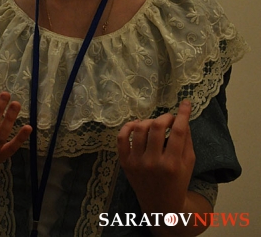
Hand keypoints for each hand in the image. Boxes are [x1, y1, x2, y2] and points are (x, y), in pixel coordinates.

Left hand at [117, 100, 195, 216]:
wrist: (160, 206)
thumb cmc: (178, 182)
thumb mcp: (189, 163)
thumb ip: (187, 140)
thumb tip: (182, 117)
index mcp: (173, 164)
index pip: (178, 132)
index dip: (182, 114)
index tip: (185, 103)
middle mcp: (153, 163)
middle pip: (157, 127)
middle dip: (165, 117)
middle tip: (170, 119)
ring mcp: (137, 163)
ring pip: (140, 129)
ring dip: (149, 121)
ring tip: (155, 124)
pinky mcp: (125, 163)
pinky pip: (121, 138)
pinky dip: (128, 126)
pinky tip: (137, 125)